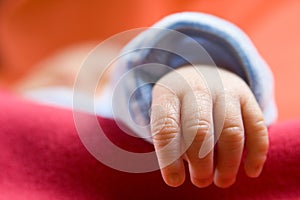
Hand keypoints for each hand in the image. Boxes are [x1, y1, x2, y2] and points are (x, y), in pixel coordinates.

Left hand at [150, 65, 268, 187]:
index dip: (170, 159)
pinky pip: (257, 127)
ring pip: (231, 132)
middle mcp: (196, 88)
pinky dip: (256, 153)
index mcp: (169, 94)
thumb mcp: (165, 115)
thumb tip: (179, 175)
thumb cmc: (178, 107)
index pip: (166, 127)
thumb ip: (170, 140)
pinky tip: (250, 171)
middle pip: (200, 130)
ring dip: (228, 164)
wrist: (198, 76)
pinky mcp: (246, 96)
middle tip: (200, 181)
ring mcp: (224, 89)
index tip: (175, 181)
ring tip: (222, 181)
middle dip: (201, 165)